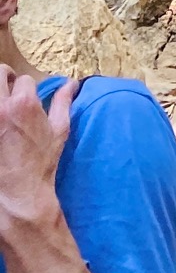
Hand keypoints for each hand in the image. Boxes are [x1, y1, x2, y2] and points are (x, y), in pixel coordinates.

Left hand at [0, 70, 71, 247]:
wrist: (20, 193)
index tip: (27, 96)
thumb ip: (63, 102)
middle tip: (8, 89)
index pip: (23, 79)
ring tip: (4, 107)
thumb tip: (71, 84)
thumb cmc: (41, 162)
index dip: (27, 86)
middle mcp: (1, 108)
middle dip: (6, 78)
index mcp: (24, 103)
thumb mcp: (59, 130)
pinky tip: (1, 125)